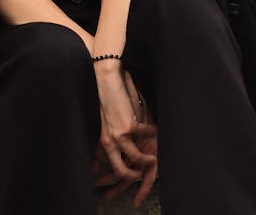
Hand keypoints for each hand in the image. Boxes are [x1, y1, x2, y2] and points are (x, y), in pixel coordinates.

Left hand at [93, 63, 156, 205]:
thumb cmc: (104, 98)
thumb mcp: (102, 121)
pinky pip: (144, 135)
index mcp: (101, 141)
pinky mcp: (129, 126)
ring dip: (147, 161)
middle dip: (133, 177)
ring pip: (136, 158)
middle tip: (141, 176)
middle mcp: (108, 141)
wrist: (105, 79)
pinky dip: (151, 133)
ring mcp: (119, 135)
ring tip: (153, 158)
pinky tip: (154, 129)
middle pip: (120, 171)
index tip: (128, 177)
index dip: (119, 175)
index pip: (110, 167)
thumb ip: (108, 137)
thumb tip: (112, 149)